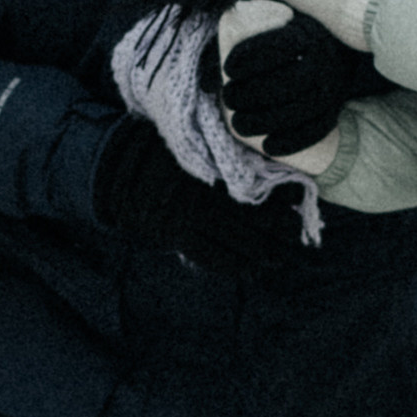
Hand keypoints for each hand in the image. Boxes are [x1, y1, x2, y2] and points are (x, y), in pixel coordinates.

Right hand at [91, 119, 307, 267]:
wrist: (120, 171)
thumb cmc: (161, 150)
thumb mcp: (195, 146)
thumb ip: (225, 157)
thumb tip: (267, 170)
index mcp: (210, 177)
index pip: (254, 199)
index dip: (278, 210)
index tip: (296, 211)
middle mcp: (201, 203)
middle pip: (249, 227)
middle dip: (275, 238)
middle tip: (295, 242)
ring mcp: (187, 224)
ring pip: (232, 247)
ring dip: (259, 256)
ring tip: (278, 259)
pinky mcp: (176, 238)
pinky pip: (209, 258)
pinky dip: (232, 266)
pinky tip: (249, 270)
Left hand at [218, 2, 365, 165]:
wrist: (324, 54)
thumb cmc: (281, 37)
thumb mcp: (268, 20)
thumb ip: (246, 19)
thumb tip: (228, 25)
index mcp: (306, 34)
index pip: (281, 45)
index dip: (252, 57)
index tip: (228, 68)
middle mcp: (324, 61)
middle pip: (290, 82)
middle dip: (252, 94)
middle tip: (227, 97)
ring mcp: (331, 88)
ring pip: (303, 109)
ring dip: (265, 121)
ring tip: (237, 123)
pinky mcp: (332, 110)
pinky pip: (317, 130)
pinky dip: (292, 141)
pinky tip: (267, 146)